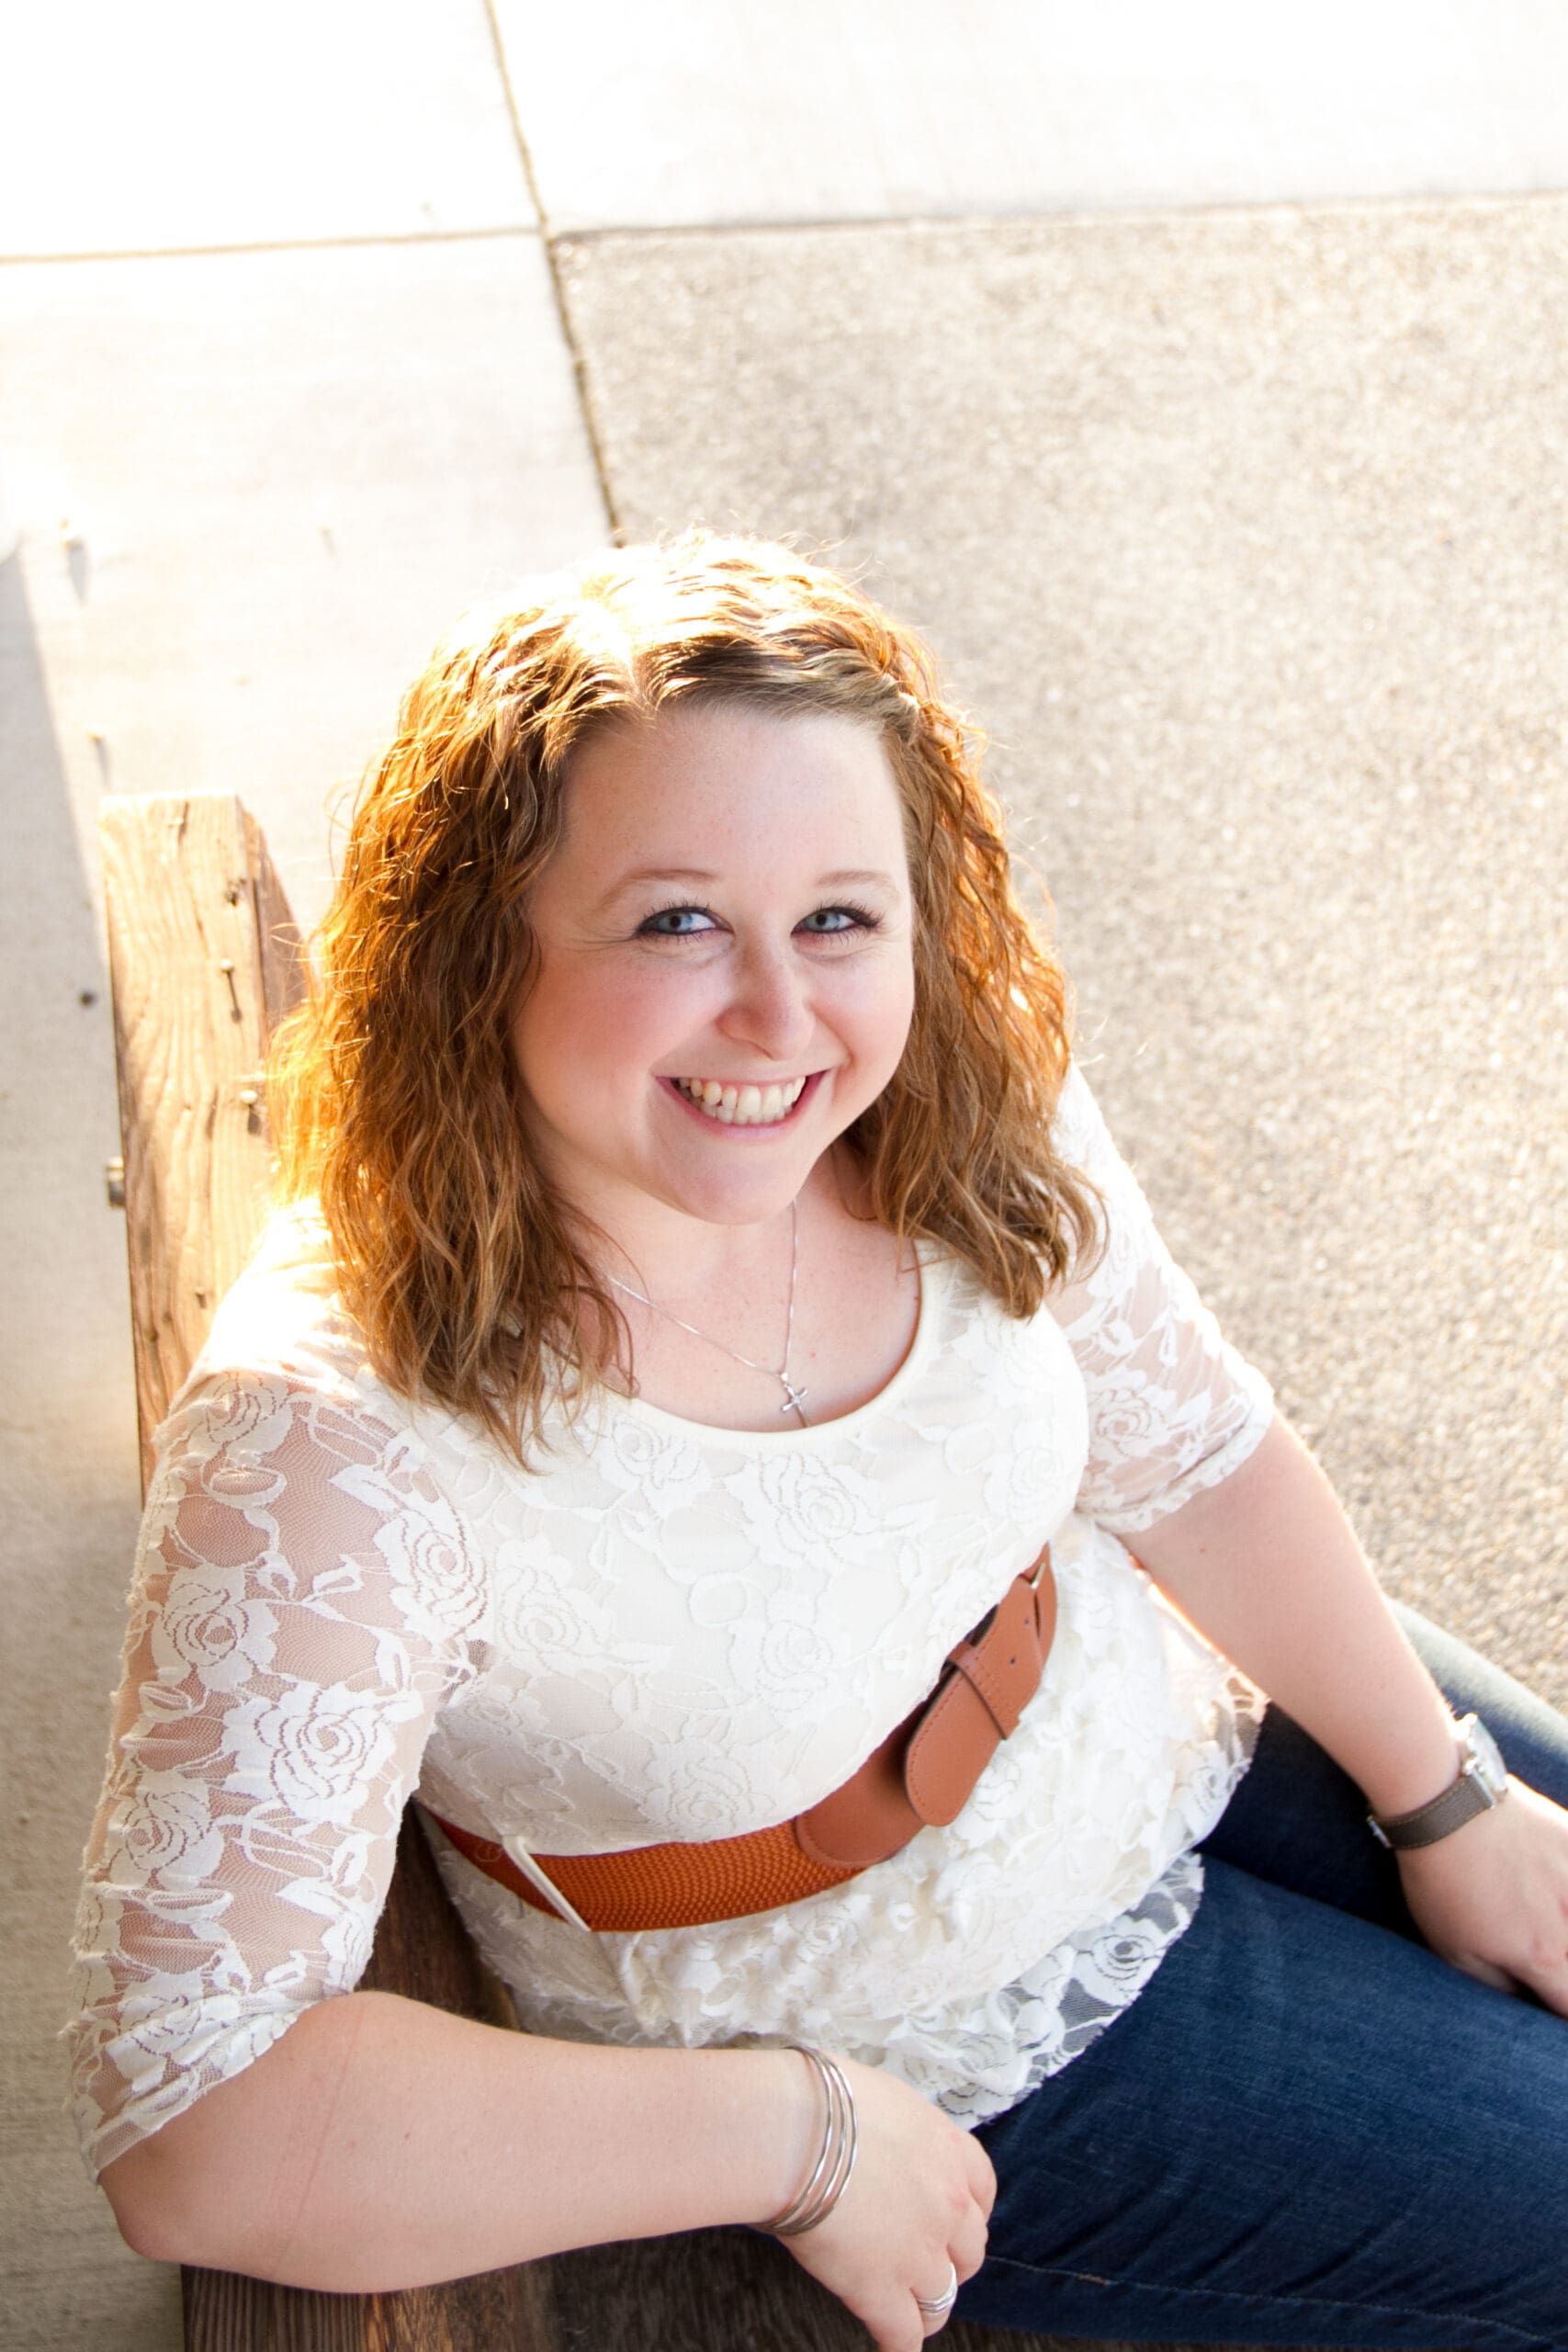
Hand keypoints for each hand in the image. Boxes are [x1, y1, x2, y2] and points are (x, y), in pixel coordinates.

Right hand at [776, 2057, 993, 2350]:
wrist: (796, 2131)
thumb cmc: (822, 2099)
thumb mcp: (880, 2097)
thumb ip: (896, 2130)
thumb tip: (876, 2136)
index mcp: (947, 2148)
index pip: (982, 2188)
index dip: (969, 2211)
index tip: (955, 2220)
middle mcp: (947, 2203)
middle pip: (969, 2249)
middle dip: (950, 2259)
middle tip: (924, 2263)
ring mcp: (920, 2252)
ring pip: (942, 2298)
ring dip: (927, 2306)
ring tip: (910, 2313)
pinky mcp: (882, 2290)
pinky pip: (904, 2335)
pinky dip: (900, 2346)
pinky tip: (893, 2349)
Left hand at [1397, 1778, 1567, 2014]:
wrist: (1448, 1804)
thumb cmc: (1442, 1880)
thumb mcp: (1453, 1949)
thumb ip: (1499, 1985)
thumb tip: (1524, 1997)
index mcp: (1544, 1956)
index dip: (1558, 2013)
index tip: (1546, 2001)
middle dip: (1561, 1968)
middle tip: (1541, 1956)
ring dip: (1563, 1926)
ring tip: (1548, 1926)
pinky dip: (1565, 1887)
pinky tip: (1554, 1889)